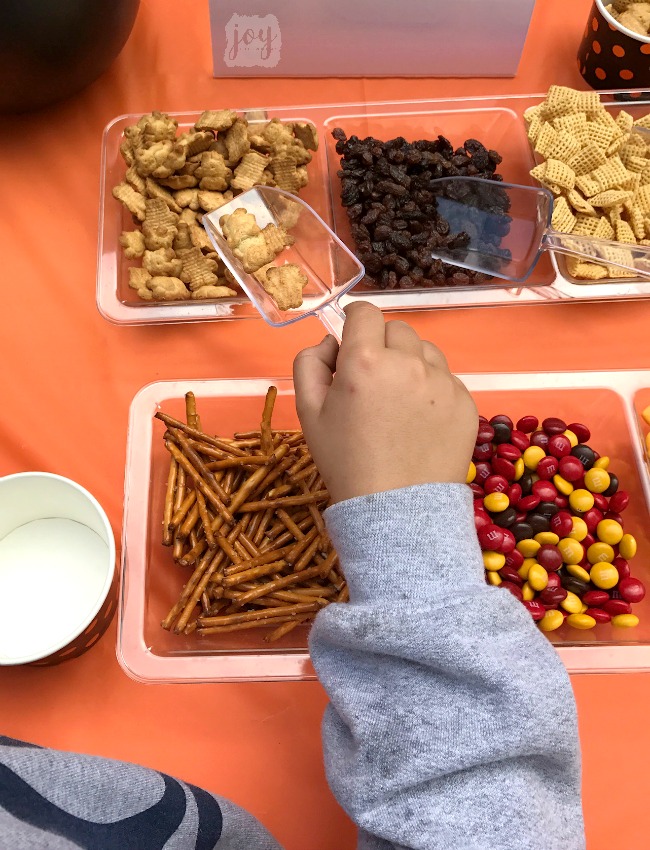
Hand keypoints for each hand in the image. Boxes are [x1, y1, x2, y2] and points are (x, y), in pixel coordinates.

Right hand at [293, 302, 477, 503]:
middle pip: (396, 329)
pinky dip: (432, 390)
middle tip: (373, 382)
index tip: (352, 342)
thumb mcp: (308, 413)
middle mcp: (409, 363)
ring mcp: (443, 382)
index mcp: (366, 361)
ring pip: (425, 351)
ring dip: (410, 363)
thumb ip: (310, 363)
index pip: (365, 312)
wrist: (396, 510)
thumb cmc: (345, 461)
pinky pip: (446, 379)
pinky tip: (419, 421)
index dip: (354, 323)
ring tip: (399, 403)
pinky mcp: (466, 402)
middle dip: (382, 345)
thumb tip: (331, 341)